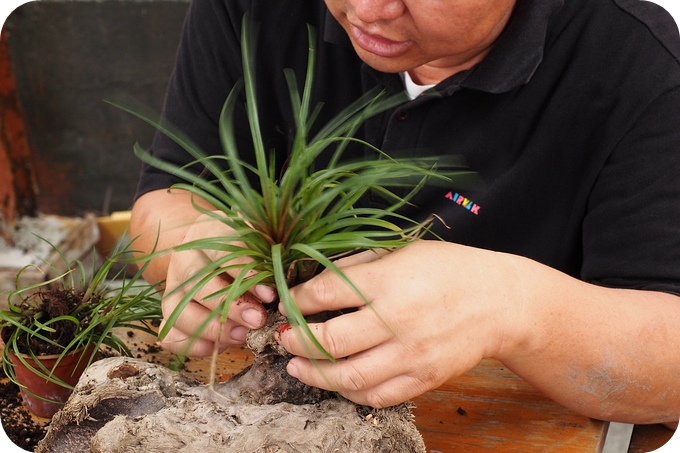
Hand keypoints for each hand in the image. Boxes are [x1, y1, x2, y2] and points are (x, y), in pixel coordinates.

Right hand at [160, 212, 275, 355]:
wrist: (209, 249)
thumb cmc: (244, 245)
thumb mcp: (257, 238)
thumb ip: (268, 254)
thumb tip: (285, 281)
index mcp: (208, 231)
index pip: (224, 252)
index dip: (248, 276)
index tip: (269, 295)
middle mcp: (185, 258)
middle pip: (200, 284)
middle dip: (231, 307)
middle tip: (257, 321)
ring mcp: (173, 286)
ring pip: (182, 312)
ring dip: (214, 330)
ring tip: (242, 335)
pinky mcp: (169, 312)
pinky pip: (172, 335)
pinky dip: (196, 345)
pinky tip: (221, 345)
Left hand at [276, 240, 528, 407]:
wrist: (498, 302)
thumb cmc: (448, 270)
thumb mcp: (402, 251)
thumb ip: (358, 265)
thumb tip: (313, 281)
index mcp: (389, 281)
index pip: (326, 294)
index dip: (296, 300)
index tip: (286, 302)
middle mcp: (398, 320)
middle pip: (330, 340)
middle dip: (295, 340)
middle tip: (283, 337)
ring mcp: (411, 355)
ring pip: (348, 376)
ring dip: (313, 373)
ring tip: (296, 365)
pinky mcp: (423, 379)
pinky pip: (376, 396)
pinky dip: (348, 392)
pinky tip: (335, 381)